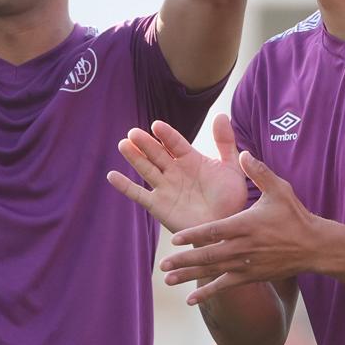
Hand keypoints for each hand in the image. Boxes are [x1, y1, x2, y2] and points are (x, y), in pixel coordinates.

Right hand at [108, 115, 248, 233]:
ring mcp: (164, 187)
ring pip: (146, 169)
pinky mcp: (157, 205)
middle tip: (133, 133)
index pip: (175, 143)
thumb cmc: (230, 199)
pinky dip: (125, 186)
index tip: (157, 126)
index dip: (166, 135)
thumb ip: (226, 143)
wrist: (225, 228)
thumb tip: (222, 115)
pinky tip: (112, 176)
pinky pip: (138, 194)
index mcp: (190, 159)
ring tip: (123, 145)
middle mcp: (174, 171)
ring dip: (134, 157)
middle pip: (156, 153)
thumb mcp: (231, 168)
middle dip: (145, 143)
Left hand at [161, 151, 317, 304]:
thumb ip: (259, 172)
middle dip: (184, 260)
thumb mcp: (279, 190)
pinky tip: (191, 300)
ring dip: (189, 276)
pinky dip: (208, 293)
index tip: (174, 239)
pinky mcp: (251, 277)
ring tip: (167, 280)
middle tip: (163, 264)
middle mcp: (243, 247)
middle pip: (208, 255)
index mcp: (245, 225)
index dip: (194, 236)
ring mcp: (246, 265)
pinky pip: (225, 286)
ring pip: (213, 272)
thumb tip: (243, 153)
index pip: (215, 231)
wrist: (313, 246)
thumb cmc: (294, 216)